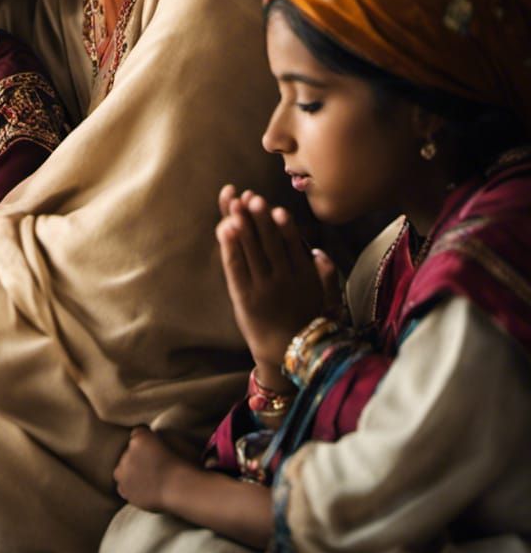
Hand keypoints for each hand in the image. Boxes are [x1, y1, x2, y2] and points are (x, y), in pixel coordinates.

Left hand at [114, 426, 192, 512]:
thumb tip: (152, 437)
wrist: (179, 487)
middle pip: (128, 452)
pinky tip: (142, 490)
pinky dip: (130, 488)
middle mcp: (127, 452)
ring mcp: (124, 472)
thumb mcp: (172, 439)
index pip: (137, 434)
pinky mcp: (124, 489)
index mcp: (139, 437)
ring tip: (147, 480)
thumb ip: (157, 437)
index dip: (146, 442)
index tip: (154, 450)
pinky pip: (122, 487)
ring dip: (130, 472)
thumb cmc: (183, 463)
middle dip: (136, 458)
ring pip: (122, 469)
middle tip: (152, 467)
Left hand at [216, 186, 329, 388]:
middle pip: (269, 244)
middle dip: (260, 220)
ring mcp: (262, 288)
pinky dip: (230, 247)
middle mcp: (283, 280)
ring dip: (243, 226)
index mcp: (304, 277)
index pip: (292, 246)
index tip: (278, 209)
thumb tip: (320, 252)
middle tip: (252, 198)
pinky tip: (224, 228)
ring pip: (251, 251)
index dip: (284, 227)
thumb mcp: (328, 300)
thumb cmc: (309, 324)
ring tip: (235, 204)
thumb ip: (327, 275)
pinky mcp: (243, 297)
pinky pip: (235, 267)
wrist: (288, 355)